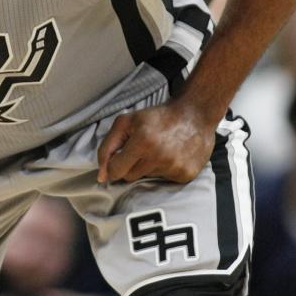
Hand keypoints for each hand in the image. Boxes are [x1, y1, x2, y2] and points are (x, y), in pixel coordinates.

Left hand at [96, 102, 215, 184]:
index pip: (116, 170)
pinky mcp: (186, 175)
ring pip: (147, 178)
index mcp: (142, 141)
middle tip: (141, 150)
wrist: (194, 115)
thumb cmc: (157, 117)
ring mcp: (174, 167)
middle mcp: (159, 157)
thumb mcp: (125, 122)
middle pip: (130, 177)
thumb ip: (107, 147)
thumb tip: (101, 177)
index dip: (113, 165)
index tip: (118, 158)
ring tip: (158, 150)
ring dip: (148, 167)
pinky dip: (164, 170)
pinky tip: (170, 155)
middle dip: (130, 165)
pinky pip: (164, 180)